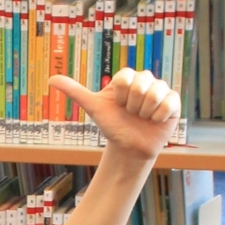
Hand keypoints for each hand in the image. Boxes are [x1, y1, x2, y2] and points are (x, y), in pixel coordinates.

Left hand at [50, 68, 179, 162]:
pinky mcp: (174, 102)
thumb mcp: (94, 107)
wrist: (129, 147)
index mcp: (128, 77)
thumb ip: (75, 91)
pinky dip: (158, 116)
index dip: (119, 97)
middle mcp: (146, 80)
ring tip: (142, 118)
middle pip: (140, 86)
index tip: (118, 105)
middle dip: (132, 106)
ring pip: (154, 95)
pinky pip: (169, 103)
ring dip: (144, 112)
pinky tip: (154, 121)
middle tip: (131, 113)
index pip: (124, 79)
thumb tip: (51, 78)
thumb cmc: (112, 126)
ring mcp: (161, 90)